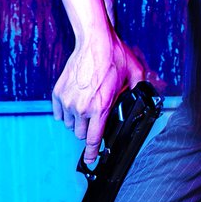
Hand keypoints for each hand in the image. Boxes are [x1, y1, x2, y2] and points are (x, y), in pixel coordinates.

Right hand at [51, 28, 145, 163]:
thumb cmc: (113, 57)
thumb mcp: (134, 76)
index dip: (93, 153)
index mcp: (100, 108)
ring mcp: (68, 101)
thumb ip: (136, 91)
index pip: (94, 140)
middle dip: (89, 129)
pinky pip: (59, 114)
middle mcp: (82, 108)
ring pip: (70, 124)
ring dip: (77, 121)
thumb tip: (142, 99)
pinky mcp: (58, 93)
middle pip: (81, 134)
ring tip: (85, 107)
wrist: (94, 41)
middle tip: (95, 116)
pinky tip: (74, 103)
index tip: (90, 160)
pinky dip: (65, 112)